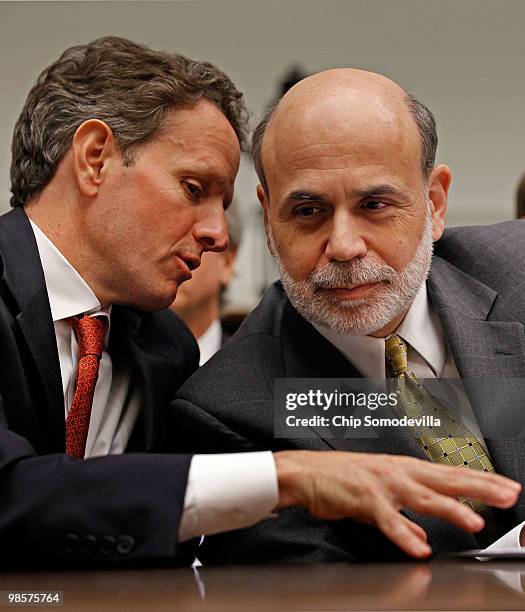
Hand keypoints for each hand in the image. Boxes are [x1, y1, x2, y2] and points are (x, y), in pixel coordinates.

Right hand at [273, 450, 521, 557]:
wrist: (308, 471)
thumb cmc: (344, 478)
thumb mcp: (381, 493)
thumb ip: (406, 515)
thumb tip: (424, 537)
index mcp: (406, 469)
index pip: (451, 474)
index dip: (482, 481)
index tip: (508, 487)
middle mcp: (400, 473)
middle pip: (447, 481)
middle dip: (481, 488)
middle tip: (509, 495)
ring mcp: (384, 485)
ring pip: (423, 497)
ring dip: (451, 510)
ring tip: (475, 522)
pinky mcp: (365, 500)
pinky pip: (388, 520)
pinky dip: (404, 534)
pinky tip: (420, 548)